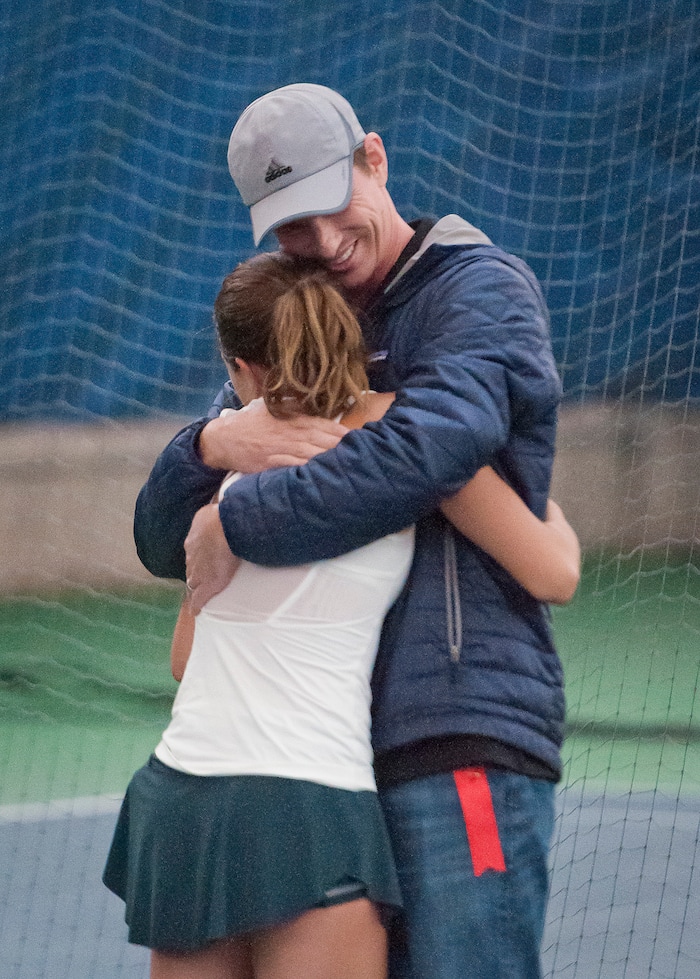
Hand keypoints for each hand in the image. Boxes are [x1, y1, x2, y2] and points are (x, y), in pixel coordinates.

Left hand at [184, 503, 240, 611]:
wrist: (224, 528)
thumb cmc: (221, 516)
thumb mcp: (211, 512)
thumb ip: (212, 516)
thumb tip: (220, 510)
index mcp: (194, 539)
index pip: (194, 552)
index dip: (199, 557)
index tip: (203, 559)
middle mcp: (192, 556)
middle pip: (191, 568)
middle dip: (195, 573)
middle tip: (201, 578)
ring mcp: (198, 572)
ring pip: (193, 582)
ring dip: (197, 586)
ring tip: (201, 592)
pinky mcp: (207, 585)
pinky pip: (198, 599)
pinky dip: (196, 606)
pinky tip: (196, 611)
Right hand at [198, 397, 347, 471]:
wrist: (225, 437)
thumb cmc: (253, 422)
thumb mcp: (276, 407)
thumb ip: (298, 407)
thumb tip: (321, 408)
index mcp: (297, 418)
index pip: (328, 426)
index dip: (346, 435)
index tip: (362, 440)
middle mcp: (294, 432)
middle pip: (326, 441)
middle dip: (345, 449)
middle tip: (364, 457)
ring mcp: (284, 448)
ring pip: (315, 454)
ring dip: (333, 461)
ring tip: (351, 469)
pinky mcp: (274, 462)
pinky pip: (297, 467)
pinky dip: (312, 471)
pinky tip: (325, 476)